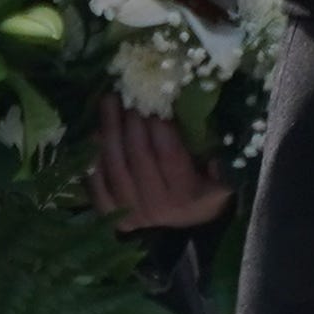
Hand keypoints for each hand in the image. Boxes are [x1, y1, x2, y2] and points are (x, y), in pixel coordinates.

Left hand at [88, 95, 232, 231]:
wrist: (182, 216)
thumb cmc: (202, 186)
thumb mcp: (218, 178)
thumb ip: (219, 165)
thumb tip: (216, 156)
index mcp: (189, 197)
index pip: (169, 155)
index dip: (158, 126)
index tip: (153, 102)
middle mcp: (159, 208)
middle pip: (138, 156)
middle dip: (132, 122)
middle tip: (128, 96)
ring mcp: (132, 212)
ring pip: (115, 166)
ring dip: (110, 130)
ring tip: (110, 103)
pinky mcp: (111, 212)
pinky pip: (96, 182)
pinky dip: (94, 156)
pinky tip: (96, 132)